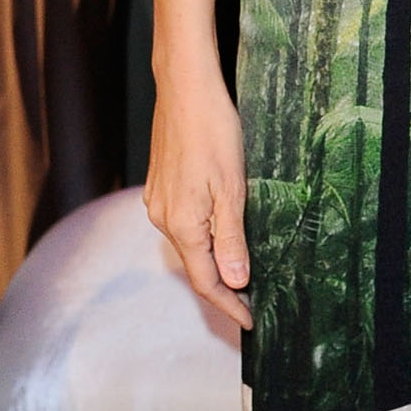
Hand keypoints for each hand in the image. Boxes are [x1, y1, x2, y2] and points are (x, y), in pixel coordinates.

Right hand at [145, 67, 251, 328]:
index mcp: (181, 224)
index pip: (206, 280)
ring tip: (242, 275)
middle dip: (223, 288)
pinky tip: (222, 237)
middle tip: (252, 303)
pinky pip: (183, 225)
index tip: (250, 321)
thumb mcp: (232, 188)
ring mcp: (158, 202)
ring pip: (188, 245)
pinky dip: (203, 239)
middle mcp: (162, 217)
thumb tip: (236, 279)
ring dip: (213, 263)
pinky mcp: (160, 186)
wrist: (185, 89)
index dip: (228, 304)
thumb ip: (232, 238)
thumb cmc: (213, 131)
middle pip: (195, 266)